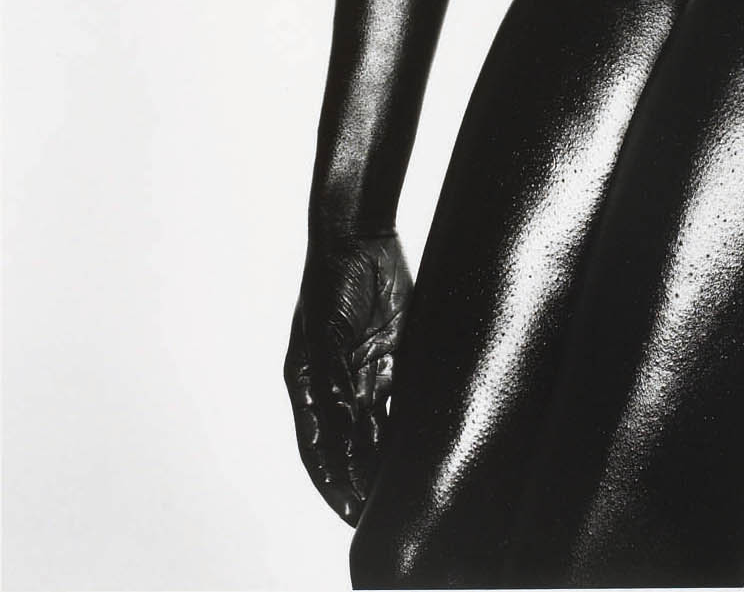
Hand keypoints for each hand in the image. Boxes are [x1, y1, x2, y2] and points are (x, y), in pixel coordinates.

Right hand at [285, 230, 412, 523]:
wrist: (360, 236)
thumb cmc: (329, 280)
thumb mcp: (325, 332)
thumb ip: (332, 380)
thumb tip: (342, 427)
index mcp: (309, 384)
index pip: (319, 446)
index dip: (333, 479)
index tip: (350, 509)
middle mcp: (339, 385)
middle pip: (352, 443)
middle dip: (364, 477)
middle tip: (384, 511)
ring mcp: (368, 371)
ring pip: (380, 426)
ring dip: (389, 456)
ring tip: (408, 489)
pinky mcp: (397, 354)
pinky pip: (404, 396)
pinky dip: (413, 421)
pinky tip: (427, 444)